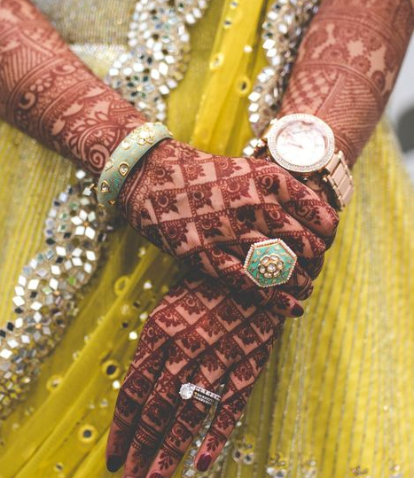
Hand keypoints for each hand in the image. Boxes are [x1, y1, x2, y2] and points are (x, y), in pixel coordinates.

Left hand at [105, 274, 283, 477]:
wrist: (255, 267)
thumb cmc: (204, 289)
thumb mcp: (167, 309)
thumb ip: (153, 350)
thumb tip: (134, 394)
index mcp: (158, 332)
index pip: (132, 391)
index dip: (121, 429)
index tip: (112, 459)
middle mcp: (184, 347)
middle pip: (155, 410)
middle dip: (139, 451)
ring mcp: (217, 356)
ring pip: (187, 415)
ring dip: (168, 453)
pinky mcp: (248, 363)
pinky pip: (229, 406)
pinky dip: (215, 437)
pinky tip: (202, 464)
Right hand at [118, 140, 338, 316]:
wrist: (150, 174)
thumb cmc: (203, 174)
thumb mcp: (248, 169)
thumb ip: (279, 193)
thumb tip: (312, 223)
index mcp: (268, 178)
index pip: (320, 215)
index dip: (327, 235)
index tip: (324, 244)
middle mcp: (252, 204)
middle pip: (304, 245)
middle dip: (315, 262)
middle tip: (314, 270)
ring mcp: (227, 230)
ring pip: (280, 267)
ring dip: (300, 284)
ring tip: (305, 290)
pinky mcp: (203, 254)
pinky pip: (248, 282)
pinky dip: (274, 299)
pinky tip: (290, 308)